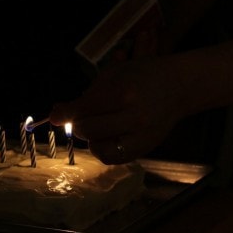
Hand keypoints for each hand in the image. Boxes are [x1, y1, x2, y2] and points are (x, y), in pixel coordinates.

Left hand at [50, 53, 185, 163]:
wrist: (179, 86)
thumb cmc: (143, 74)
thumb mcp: (114, 74)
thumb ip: (86, 95)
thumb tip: (57, 114)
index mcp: (123, 92)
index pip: (85, 108)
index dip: (66, 112)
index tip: (54, 115)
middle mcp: (134, 117)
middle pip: (89, 129)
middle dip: (78, 124)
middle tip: (78, 117)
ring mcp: (142, 136)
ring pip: (100, 148)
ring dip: (90, 138)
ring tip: (94, 126)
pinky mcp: (146, 148)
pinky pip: (116, 158)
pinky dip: (104, 149)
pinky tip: (104, 137)